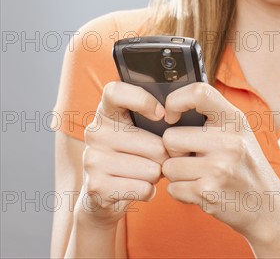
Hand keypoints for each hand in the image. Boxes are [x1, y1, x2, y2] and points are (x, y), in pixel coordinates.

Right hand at [75, 82, 168, 227]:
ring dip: (156, 175)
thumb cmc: (132, 154)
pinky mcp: (97, 186)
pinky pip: (143, 188)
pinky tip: (138, 187)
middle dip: (164, 155)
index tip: (161, 114)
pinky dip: (148, 191)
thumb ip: (152, 118)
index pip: (116, 92)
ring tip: (145, 173)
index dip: (142, 100)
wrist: (103, 194)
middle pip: (152, 144)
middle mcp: (95, 132)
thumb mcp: (137, 130)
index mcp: (106, 112)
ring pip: (151, 169)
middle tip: (158, 158)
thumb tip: (180, 120)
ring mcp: (93, 159)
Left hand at [161, 82, 279, 244]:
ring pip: (168, 166)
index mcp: (234, 119)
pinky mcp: (209, 193)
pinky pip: (172, 188)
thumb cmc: (245, 166)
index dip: (176, 101)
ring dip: (178, 174)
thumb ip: (211, 116)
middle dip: (174, 151)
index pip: (199, 92)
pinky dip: (181, 192)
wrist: (268, 207)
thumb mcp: (238, 132)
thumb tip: (167, 110)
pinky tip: (200, 190)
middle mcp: (229, 141)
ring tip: (199, 175)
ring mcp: (219, 168)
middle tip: (192, 157)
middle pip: (170, 137)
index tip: (172, 116)